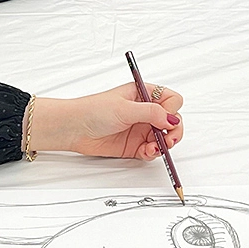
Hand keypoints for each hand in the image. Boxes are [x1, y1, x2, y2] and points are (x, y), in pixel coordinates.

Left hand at [28, 83, 183, 159]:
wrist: (74, 129)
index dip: (172, 109)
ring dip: (164, 144)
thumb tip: (172, 118)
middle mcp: (144, 111)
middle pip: (172, 120)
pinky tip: (147, 152)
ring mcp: (140, 128)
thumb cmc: (93, 110)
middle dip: (174, 130)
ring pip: (164, 137)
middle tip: (170, 138)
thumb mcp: (125, 108)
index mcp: (143, 94)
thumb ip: (151, 112)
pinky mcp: (135, 145)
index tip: (165, 118)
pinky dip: (153, 153)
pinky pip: (152, 150)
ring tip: (155, 147)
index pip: (171, 99)